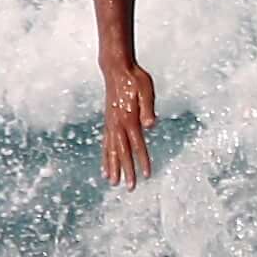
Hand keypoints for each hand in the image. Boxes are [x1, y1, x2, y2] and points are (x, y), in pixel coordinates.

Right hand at [99, 59, 158, 187]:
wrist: (116, 69)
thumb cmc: (135, 79)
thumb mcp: (146, 90)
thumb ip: (148, 108)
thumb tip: (151, 124)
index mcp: (129, 118)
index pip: (137, 144)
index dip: (142, 160)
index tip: (146, 175)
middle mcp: (118, 124)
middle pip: (122, 152)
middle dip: (127, 171)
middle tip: (130, 188)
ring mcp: (111, 124)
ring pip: (111, 150)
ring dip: (113, 167)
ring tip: (113, 182)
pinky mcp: (108, 122)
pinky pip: (106, 143)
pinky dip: (105, 156)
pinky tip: (105, 165)